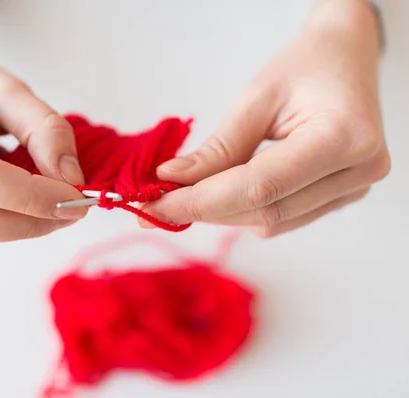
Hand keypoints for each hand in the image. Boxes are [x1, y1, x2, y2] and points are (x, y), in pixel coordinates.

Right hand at [0, 1, 85, 241]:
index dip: (24, 194)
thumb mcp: (10, 88)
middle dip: (23, 221)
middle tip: (73, 210)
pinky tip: (29, 205)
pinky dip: (5, 222)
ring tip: (56, 208)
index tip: (73, 196)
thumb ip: (45, 128)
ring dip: (17, 227)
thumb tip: (70, 179)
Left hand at [141, 0, 389, 237]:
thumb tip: (172, 179)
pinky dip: (245, 209)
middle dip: (205, 209)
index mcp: (343, 136)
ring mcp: (355, 188)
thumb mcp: (256, 98)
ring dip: (223, 212)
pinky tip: (222, 191)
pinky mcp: (343, 197)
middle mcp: (358, 170)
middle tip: (157, 203)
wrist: (347, 59)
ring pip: (272, 222)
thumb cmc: (305, 67)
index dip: (202, 201)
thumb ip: (218, 147)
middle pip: (265, 211)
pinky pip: (284, 218)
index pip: (260, 186)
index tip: (155, 204)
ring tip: (185, 194)